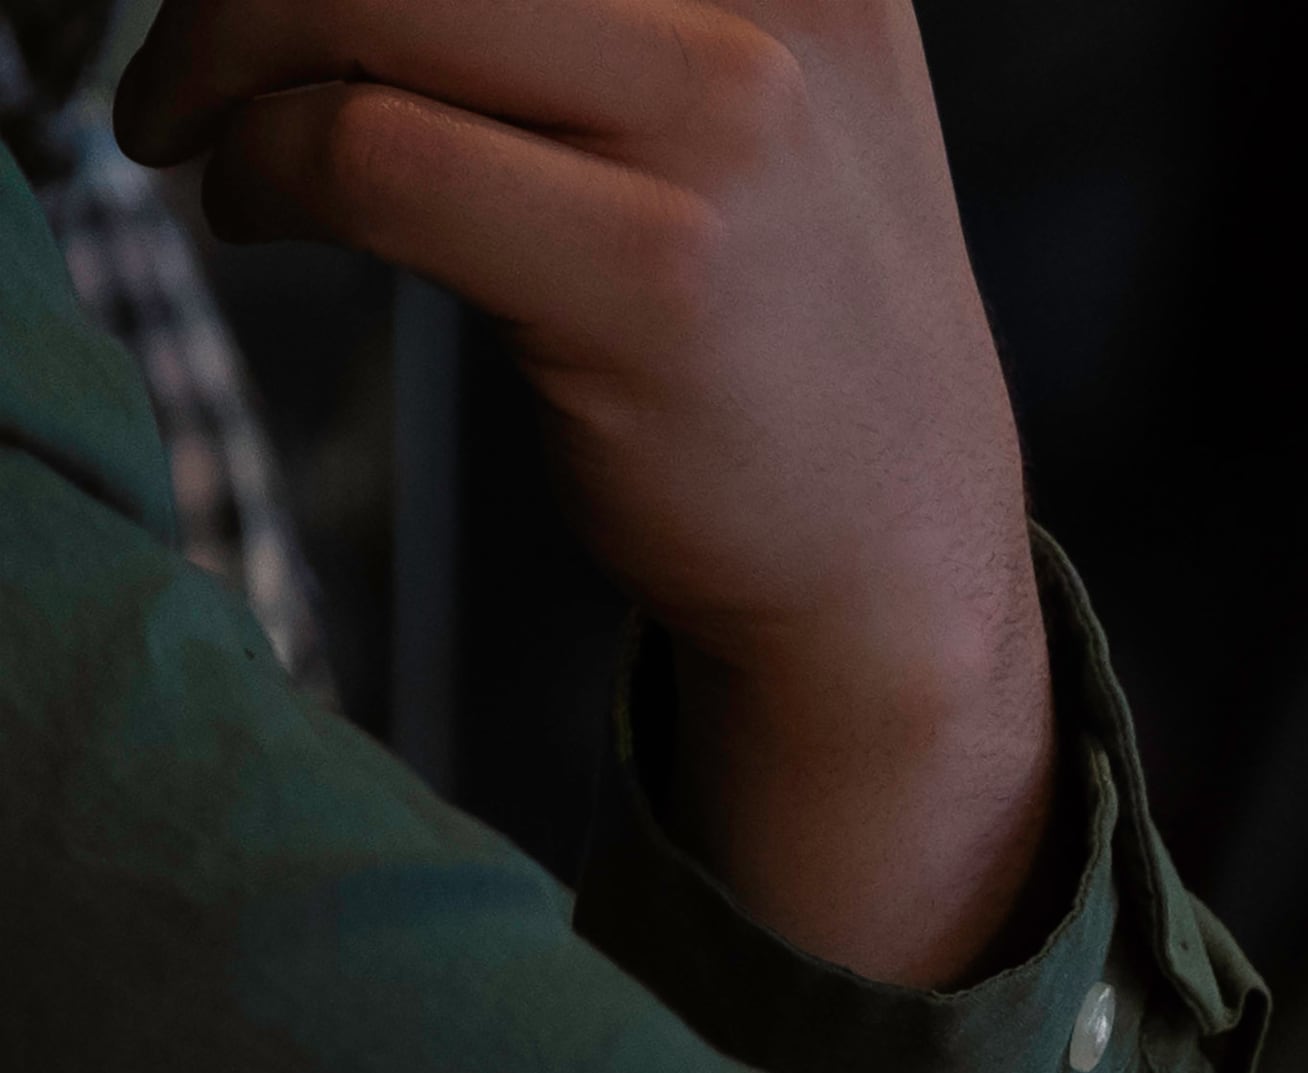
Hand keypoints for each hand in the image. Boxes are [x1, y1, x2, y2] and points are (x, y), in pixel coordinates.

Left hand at [119, 0, 1053, 988]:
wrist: (897, 565)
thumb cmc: (782, 327)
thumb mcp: (754, 90)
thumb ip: (607, 12)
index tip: (295, 11)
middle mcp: (780, 11)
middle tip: (194, 55)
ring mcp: (732, 134)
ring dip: (220, 52)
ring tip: (204, 133)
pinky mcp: (657, 274)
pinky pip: (367, 153)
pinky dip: (257, 167)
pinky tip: (256, 210)